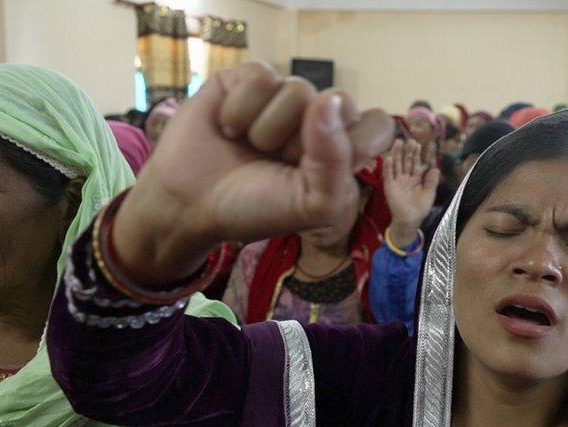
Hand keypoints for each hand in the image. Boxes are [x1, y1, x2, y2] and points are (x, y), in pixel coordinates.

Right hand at [113, 62, 394, 285]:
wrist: (189, 204)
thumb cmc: (253, 208)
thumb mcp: (309, 204)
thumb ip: (334, 162)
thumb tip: (330, 100)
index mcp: (340, 150)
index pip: (377, 126)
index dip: (354, 144)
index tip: (320, 172)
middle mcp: (317, 119)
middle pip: (341, 103)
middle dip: (304, 142)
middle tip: (277, 163)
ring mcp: (282, 98)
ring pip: (298, 89)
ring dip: (267, 130)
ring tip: (248, 147)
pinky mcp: (247, 80)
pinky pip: (261, 77)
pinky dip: (240, 110)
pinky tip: (227, 128)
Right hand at [382, 139, 439, 246]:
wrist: (409, 220)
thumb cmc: (420, 208)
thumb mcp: (429, 194)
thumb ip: (432, 181)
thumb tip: (436, 168)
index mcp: (416, 179)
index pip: (417, 163)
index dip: (418, 154)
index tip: (420, 144)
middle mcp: (406, 178)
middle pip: (406, 161)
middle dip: (408, 151)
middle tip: (410, 140)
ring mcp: (397, 181)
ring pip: (397, 165)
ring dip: (397, 154)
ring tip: (399, 142)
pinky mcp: (389, 186)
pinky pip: (388, 175)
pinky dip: (388, 167)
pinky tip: (390, 158)